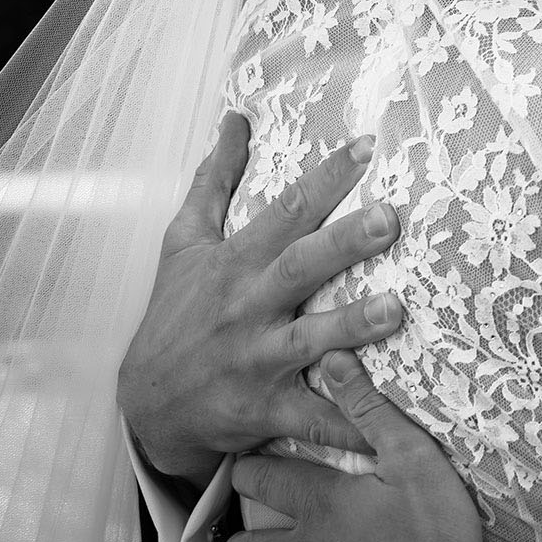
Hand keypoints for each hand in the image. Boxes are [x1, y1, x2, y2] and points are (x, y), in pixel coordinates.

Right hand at [117, 114, 404, 487]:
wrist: (145, 405)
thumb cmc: (176, 315)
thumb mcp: (184, 244)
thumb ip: (215, 181)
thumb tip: (236, 119)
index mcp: (236, 263)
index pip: (286, 211)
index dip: (326, 178)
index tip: (366, 146)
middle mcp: (248, 307)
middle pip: (300, 268)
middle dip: (345, 242)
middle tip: (391, 218)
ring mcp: (255, 360)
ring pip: (308, 341)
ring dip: (351, 327)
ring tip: (395, 309)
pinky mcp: (263, 410)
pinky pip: (310, 417)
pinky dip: (344, 420)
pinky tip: (381, 422)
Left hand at [229, 350, 479, 541]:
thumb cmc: (434, 521)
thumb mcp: (412, 456)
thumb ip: (369, 410)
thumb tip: (333, 360)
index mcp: (321, 500)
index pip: (258, 480)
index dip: (246, 468)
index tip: (246, 457)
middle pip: (245, 538)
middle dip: (244, 517)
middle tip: (255, 494)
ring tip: (270, 535)